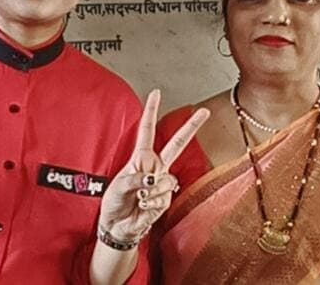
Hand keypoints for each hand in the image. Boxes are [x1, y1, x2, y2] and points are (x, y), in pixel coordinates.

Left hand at [98, 89, 209, 240]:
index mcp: (141, 158)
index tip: (156, 93)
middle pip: (177, 143)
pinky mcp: (166, 198)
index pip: (147, 130)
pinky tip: (144, 206)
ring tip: (139, 198)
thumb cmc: (115, 202)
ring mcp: (162, 182)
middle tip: (204, 111)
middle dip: (191, 127)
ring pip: (167, 179)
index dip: (151, 111)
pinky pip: (164, 195)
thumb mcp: (118, 185)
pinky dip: (152, 202)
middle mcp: (155, 167)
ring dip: (151, 191)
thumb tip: (153, 179)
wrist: (119, 226)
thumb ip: (136, 179)